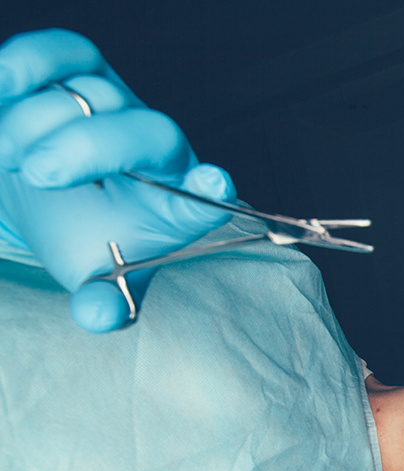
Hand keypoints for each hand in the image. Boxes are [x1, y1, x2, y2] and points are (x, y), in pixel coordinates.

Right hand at [0, 29, 233, 330]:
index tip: (214, 185)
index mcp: (175, 200)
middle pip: (144, 131)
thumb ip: (103, 300)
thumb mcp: (94, 273)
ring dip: (36, 127)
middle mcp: (155, 145)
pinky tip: (3, 87)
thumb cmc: (84, 235)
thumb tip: (98, 317)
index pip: (205, 194)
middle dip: (87, 148)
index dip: (210, 190)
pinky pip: (56, 52)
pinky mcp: (76, 68)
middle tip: (39, 174)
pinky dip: (23, 65)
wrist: (41, 195)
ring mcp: (119, 103)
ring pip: (88, 95)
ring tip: (13, 160)